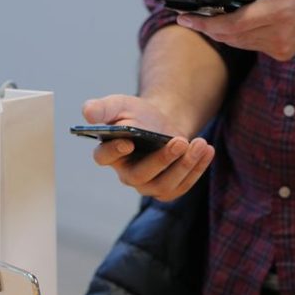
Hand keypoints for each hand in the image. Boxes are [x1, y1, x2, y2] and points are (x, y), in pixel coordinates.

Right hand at [82, 95, 214, 201]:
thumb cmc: (137, 114)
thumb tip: (87, 112)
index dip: (115, 151)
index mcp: (108, 154)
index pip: (104, 157)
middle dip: (162, 160)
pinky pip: (183, 186)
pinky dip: (197, 169)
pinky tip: (207, 150)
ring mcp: (148, 185)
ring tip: (200, 143)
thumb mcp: (120, 105)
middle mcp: (126, 174)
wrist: (162, 123)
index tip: (129, 140)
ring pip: (165, 185)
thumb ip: (102, 107)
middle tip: (179, 142)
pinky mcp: (168, 189)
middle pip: (141, 175)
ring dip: (185, 165)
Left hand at [176, 0, 294, 60]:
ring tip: (200, 20)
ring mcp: (280, 48)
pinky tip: (226, 25)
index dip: (207, 23)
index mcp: (281, 12)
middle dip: (207, 28)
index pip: (234, 23)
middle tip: (185, 18)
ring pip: (239, 43)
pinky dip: (237, 36)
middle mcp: (279, 35)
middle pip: (231, 37)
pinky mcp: (282, 53)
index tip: (185, 18)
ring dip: (220, 33)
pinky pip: (251, 46)